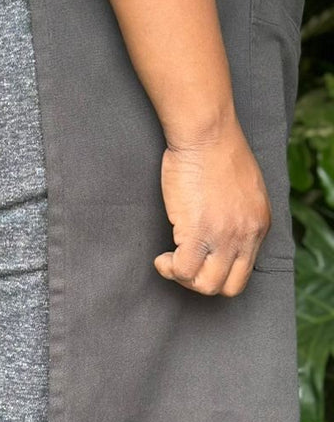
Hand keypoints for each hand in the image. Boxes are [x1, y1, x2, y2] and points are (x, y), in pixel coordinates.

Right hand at [153, 121, 271, 296]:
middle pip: (228, 287)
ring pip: (206, 285)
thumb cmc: (218, 151)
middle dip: (201, 282)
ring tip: (171, 260)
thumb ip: (240, 216)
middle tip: (185, 264)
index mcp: (259, 225)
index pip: (243, 272)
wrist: (206, 134)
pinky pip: (183, 270)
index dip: (218, 273)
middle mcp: (246, 235)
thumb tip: (222, 233)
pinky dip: (168, 268)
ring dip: (184, 278)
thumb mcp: (246, 190)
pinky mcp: (199, 232)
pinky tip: (162, 257)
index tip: (201, 260)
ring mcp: (224, 236)